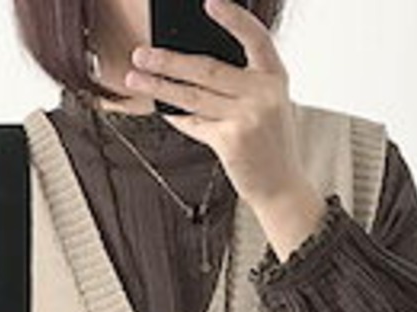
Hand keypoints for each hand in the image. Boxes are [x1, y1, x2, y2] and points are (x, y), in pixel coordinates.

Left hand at [123, 0, 310, 209]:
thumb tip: (190, 66)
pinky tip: (162, 108)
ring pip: (193, 96)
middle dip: (169, 61)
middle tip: (141, 54)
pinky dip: (176, 116)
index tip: (209, 2)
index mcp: (275, 77)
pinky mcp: (231, 141)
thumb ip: (242, 84)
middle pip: (208, 68)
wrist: (281, 187)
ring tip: (134, 77)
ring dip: (159, 86)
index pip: (256, 37)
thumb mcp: (267, 105)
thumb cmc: (269, 144)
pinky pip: (194, 123)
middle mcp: (264, 94)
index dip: (233, 18)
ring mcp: (248, 118)